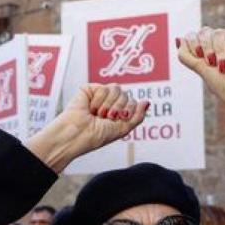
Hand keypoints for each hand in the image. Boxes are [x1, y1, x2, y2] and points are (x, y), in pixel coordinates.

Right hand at [27, 84, 148, 172]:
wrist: (77, 135)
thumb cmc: (96, 136)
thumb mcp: (123, 129)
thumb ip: (137, 116)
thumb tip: (147, 101)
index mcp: (118, 112)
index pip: (133, 103)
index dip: (128, 111)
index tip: (116, 121)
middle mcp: (110, 102)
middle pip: (126, 95)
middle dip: (119, 109)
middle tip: (106, 118)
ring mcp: (99, 95)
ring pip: (117, 89)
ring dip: (109, 105)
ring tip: (98, 115)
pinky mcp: (89, 89)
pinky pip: (104, 87)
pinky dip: (99, 100)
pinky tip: (90, 109)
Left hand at [177, 28, 224, 106]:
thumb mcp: (202, 71)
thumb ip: (188, 56)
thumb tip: (178, 39)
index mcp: (205, 54)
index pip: (193, 36)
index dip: (193, 43)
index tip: (200, 57)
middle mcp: (218, 46)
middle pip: (205, 32)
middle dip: (206, 48)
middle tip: (213, 63)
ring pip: (218, 33)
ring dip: (221, 52)